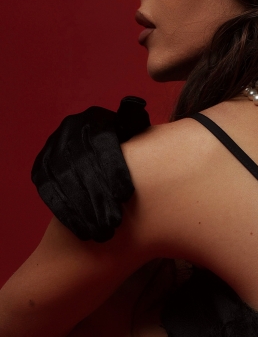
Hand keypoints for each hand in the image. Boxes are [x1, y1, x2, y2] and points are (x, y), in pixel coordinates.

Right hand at [31, 96, 149, 241]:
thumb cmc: (126, 145)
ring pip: (64, 182)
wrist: (97, 151)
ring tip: (103, 232)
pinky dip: (66, 213)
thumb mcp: (134, 132)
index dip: (114, 170)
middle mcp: (69, 131)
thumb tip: (137, 104)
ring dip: (83, 210)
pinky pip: (49, 192)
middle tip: (115, 222)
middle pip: (82, 166)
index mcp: (94, 119)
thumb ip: (137, 124)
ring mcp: (51, 149)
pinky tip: (83, 230)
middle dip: (99, 197)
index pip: (102, 143)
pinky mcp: (40, 168)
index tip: (127, 195)